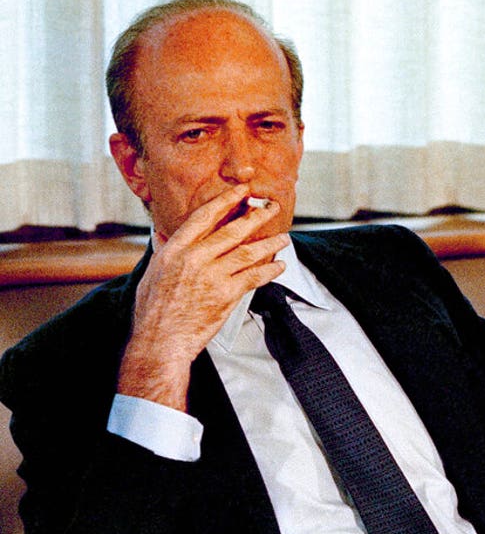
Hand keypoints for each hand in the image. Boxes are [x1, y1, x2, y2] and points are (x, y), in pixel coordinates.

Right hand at [117, 185, 288, 410]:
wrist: (161, 342)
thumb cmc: (153, 311)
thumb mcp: (151, 274)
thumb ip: (162, 252)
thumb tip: (163, 235)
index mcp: (175, 250)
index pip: (204, 217)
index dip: (225, 201)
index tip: (242, 191)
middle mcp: (194, 258)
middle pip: (232, 230)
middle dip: (256, 216)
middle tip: (272, 207)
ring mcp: (212, 276)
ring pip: (248, 252)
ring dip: (269, 243)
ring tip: (284, 237)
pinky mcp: (226, 294)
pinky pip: (254, 277)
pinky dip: (270, 270)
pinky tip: (280, 266)